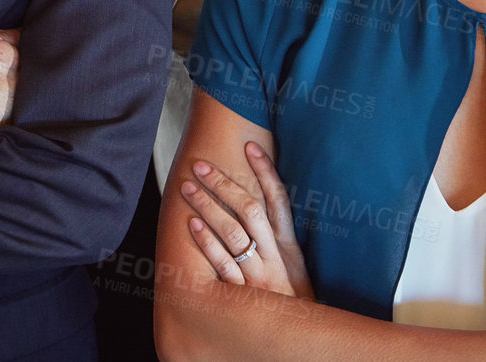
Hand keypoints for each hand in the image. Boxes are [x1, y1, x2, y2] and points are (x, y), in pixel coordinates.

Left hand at [179, 142, 312, 299]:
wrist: (297, 340)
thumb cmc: (292, 300)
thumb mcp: (293, 266)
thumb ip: (278, 237)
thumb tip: (262, 201)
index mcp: (288, 246)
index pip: (279, 200)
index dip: (265, 171)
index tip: (249, 146)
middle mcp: (274, 256)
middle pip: (250, 209)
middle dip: (224, 184)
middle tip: (200, 164)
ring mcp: (258, 275)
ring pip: (233, 231)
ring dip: (208, 206)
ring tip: (187, 187)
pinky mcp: (243, 295)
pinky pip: (223, 264)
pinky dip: (208, 242)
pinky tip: (192, 224)